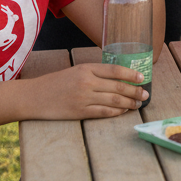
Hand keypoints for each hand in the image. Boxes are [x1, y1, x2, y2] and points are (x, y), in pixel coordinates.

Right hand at [27, 62, 147, 119]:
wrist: (34, 96)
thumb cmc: (56, 83)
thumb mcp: (76, 71)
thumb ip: (94, 73)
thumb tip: (118, 78)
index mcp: (86, 68)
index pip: (115, 70)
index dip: (131, 74)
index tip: (142, 78)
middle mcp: (87, 82)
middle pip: (118, 86)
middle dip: (135, 91)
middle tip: (145, 94)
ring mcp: (83, 98)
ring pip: (114, 100)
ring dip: (129, 103)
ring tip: (138, 104)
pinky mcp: (79, 112)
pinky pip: (103, 112)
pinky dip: (116, 112)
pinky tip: (123, 111)